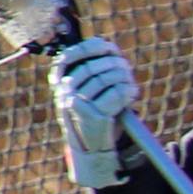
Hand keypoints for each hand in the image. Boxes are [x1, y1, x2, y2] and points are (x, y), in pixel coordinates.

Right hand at [49, 37, 138, 188]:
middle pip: (93, 67)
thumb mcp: (88, 91)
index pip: (69, 56)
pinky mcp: (93, 117)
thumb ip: (94, 69)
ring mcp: (77, 105)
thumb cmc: (94, 113)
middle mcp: (64, 92)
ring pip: (105, 79)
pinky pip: (115, 95)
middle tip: (126, 67)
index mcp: (59, 82)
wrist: (92, 148)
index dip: (89, 48)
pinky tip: (133, 91)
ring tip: (130, 80)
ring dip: (123, 76)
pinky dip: (128, 90)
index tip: (107, 47)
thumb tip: (107, 45)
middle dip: (114, 64)